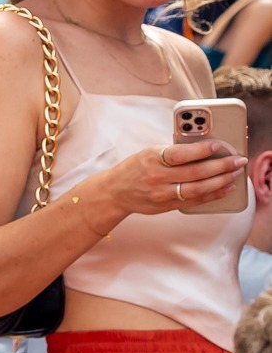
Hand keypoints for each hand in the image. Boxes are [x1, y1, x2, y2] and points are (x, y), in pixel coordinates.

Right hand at [101, 140, 242, 217]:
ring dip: (221, 181)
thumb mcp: (148, 153)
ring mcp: (162, 194)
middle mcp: (156, 177)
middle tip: (238, 161)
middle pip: (195, 172)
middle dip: (221, 166)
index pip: (181, 154)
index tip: (218, 145)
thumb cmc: (134, 169)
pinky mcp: (166, 206)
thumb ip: (173, 153)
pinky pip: (195, 201)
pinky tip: (225, 188)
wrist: (114, 192)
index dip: (202, 150)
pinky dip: (213, 195)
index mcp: (151, 158)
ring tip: (235, 174)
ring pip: (198, 188)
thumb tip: (204, 150)